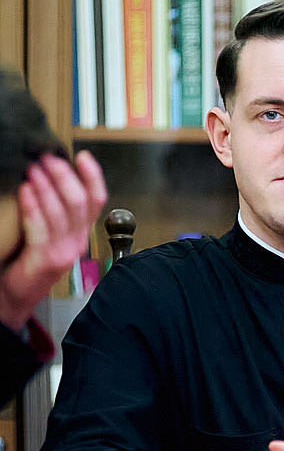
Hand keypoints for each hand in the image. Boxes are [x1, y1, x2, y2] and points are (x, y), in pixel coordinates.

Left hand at [0, 151, 105, 330]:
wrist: (18, 294)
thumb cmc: (30, 260)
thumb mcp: (50, 232)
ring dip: (45, 186)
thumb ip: (56, 211)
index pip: (97, 200)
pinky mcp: (45, 259)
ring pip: (60, 212)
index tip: (82, 156)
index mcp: (81, 232)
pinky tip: (24, 190)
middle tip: (47, 158)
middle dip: (63, 176)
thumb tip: (49, 175)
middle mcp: (77, 241)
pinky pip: (39, 227)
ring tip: (32, 169)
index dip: (93, 176)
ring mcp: (63, 251)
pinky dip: (32, 205)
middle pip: (79, 202)